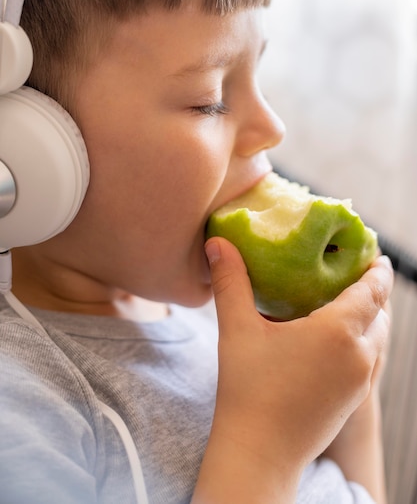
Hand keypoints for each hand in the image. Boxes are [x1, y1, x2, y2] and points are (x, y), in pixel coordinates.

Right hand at [194, 238, 391, 502]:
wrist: (259, 453)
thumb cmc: (247, 389)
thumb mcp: (236, 329)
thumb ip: (231, 281)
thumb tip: (217, 243)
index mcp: (338, 331)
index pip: (373, 291)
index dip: (377, 270)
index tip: (375, 254)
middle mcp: (359, 355)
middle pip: (381, 314)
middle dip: (375, 291)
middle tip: (358, 273)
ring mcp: (360, 382)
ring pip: (379, 340)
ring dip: (373, 318)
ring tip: (353, 304)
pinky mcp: (354, 401)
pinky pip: (372, 362)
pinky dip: (365, 343)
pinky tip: (341, 342)